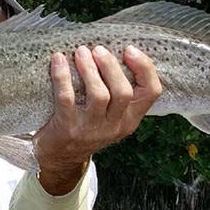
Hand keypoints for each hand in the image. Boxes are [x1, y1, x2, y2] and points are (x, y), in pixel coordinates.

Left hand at [34, 44, 162, 194]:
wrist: (59, 159)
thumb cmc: (84, 127)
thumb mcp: (109, 116)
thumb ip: (116, 92)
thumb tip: (112, 51)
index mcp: (129, 119)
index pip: (152, 92)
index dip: (145, 68)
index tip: (129, 50)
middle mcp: (115, 126)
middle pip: (124, 92)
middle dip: (111, 66)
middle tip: (98, 49)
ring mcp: (92, 129)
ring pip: (99, 95)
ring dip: (89, 69)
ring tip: (80, 52)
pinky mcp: (68, 129)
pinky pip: (67, 98)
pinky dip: (62, 76)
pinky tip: (58, 61)